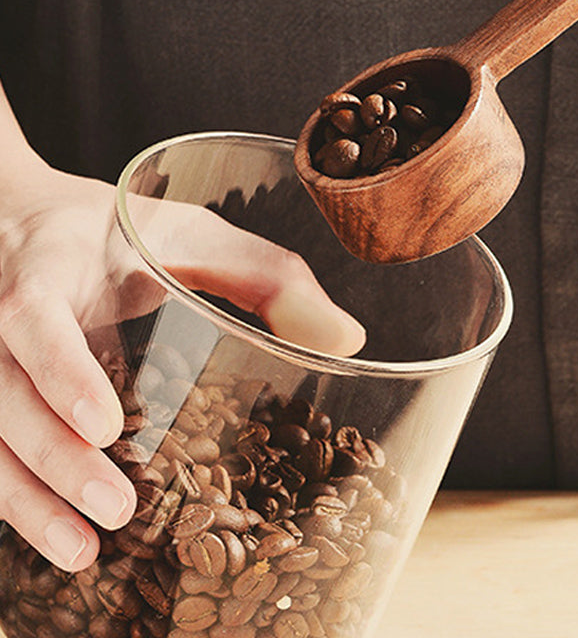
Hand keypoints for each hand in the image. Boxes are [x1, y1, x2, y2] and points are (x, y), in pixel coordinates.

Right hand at [0, 158, 364, 571]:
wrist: (25, 221)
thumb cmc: (122, 230)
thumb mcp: (193, 233)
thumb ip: (266, 275)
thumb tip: (348, 338)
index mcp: (50, 264)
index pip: (34, 315)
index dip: (62, 370)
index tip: (105, 425)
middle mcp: (1, 312)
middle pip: (4, 393)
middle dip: (54, 458)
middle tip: (119, 508)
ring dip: (27, 499)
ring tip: (83, 552)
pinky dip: (16, 498)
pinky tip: (59, 538)